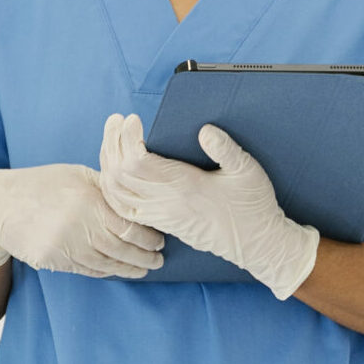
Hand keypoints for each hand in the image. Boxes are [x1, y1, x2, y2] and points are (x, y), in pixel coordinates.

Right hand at [0, 164, 164, 278]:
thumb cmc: (40, 185)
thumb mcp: (75, 175)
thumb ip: (105, 187)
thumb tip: (136, 197)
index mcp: (89, 201)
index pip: (131, 227)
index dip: (149, 238)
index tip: (159, 241)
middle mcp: (80, 226)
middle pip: (123, 250)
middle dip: (146, 258)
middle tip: (158, 260)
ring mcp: (65, 246)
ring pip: (107, 265)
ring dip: (129, 270)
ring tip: (143, 270)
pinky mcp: (53, 261)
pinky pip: (87, 270)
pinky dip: (106, 272)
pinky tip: (116, 270)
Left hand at [98, 114, 318, 298]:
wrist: (255, 244)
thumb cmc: (253, 206)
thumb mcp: (248, 171)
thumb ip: (226, 149)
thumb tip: (204, 130)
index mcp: (184, 187)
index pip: (137, 162)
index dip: (128, 138)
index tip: (133, 119)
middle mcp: (165, 204)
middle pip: (119, 174)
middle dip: (112, 143)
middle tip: (116, 120)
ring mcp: (160, 216)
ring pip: (116, 192)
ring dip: (108, 163)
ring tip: (112, 138)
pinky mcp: (160, 223)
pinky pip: (122, 207)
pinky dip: (111, 187)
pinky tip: (113, 169)